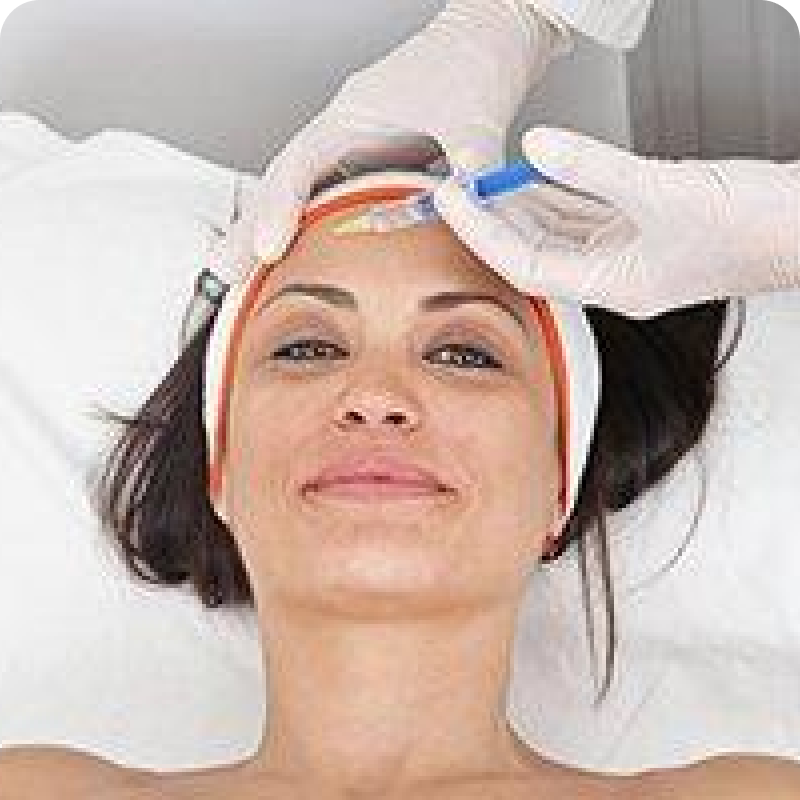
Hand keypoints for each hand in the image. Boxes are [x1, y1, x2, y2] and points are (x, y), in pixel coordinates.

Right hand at [219, 0, 568, 280]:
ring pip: (297, 191)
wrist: (489, 38)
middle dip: (251, 226)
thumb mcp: (476, 117)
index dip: (278, 207)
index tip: (267, 248)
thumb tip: (471, 210)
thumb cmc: (474, 60)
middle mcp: (344, 130)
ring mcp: (353, 146)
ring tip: (243, 270)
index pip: (300, 163)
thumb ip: (472, 166)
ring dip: (268, 228)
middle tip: (226, 269)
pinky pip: (324, 196)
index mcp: (353, 113)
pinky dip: (302, 225)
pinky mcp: (369, 160)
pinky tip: (294, 252)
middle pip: (282, 182)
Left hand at [432, 126, 799, 317]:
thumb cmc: (757, 228)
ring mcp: (627, 254)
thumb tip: (538, 147)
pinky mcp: (642, 229)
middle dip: (493, 217)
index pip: (525, 265)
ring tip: (485, 176)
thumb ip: (594, 168)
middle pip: (534, 249)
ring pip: (558, 230)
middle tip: (458, 185)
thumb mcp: (665, 189)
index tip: (451, 200)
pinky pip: (584, 213)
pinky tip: (535, 172)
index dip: (482, 233)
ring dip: (521, 203)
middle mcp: (614, 276)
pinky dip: (557, 192)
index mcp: (614, 285)